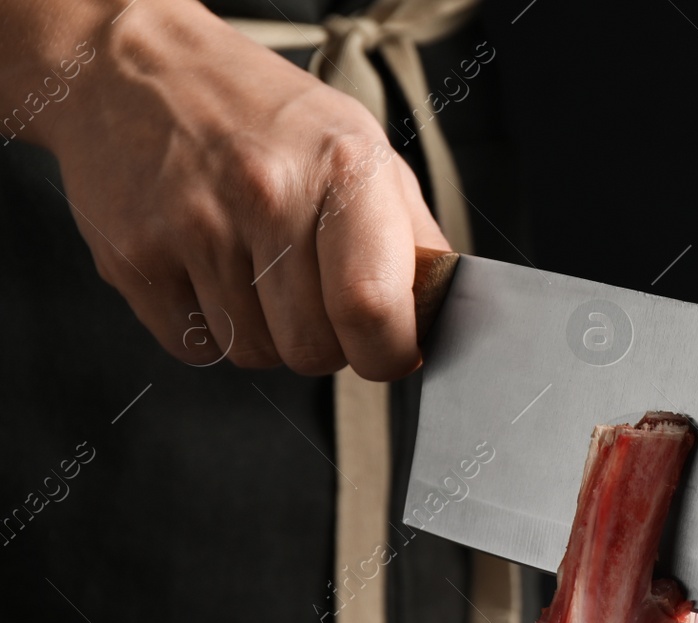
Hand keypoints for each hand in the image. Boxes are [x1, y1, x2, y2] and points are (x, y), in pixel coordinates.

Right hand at [14, 0, 445, 378]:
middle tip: (313, 290)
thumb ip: (414, 236)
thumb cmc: (260, 113)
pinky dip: (211, 327)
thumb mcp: (362, 147)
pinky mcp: (135, 257)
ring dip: (266, 332)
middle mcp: (266, 195)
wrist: (133, 68)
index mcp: (340, 169)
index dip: (388, 351)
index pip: (373, 308)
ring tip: (256, 266)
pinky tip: (210, 270)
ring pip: (255, 354)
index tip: (389, 346)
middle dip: (325, 341)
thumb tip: (440, 313)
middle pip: (313, 350)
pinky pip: (196, 347)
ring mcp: (193, 227)